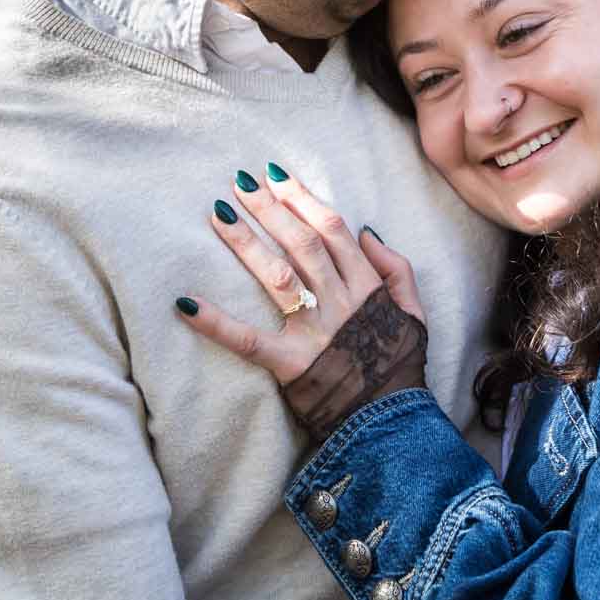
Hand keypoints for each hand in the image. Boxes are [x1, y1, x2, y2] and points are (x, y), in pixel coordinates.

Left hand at [176, 164, 429, 437]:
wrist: (392, 422)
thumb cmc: (399, 366)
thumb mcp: (414, 313)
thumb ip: (396, 270)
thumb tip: (369, 232)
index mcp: (366, 287)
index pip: (333, 230)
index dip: (304, 199)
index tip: (277, 177)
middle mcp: (339, 301)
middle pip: (301, 243)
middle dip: (270, 209)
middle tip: (240, 183)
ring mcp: (313, 331)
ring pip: (276, 276)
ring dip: (245, 243)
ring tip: (218, 214)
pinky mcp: (288, 364)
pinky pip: (247, 340)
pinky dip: (215, 323)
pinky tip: (185, 303)